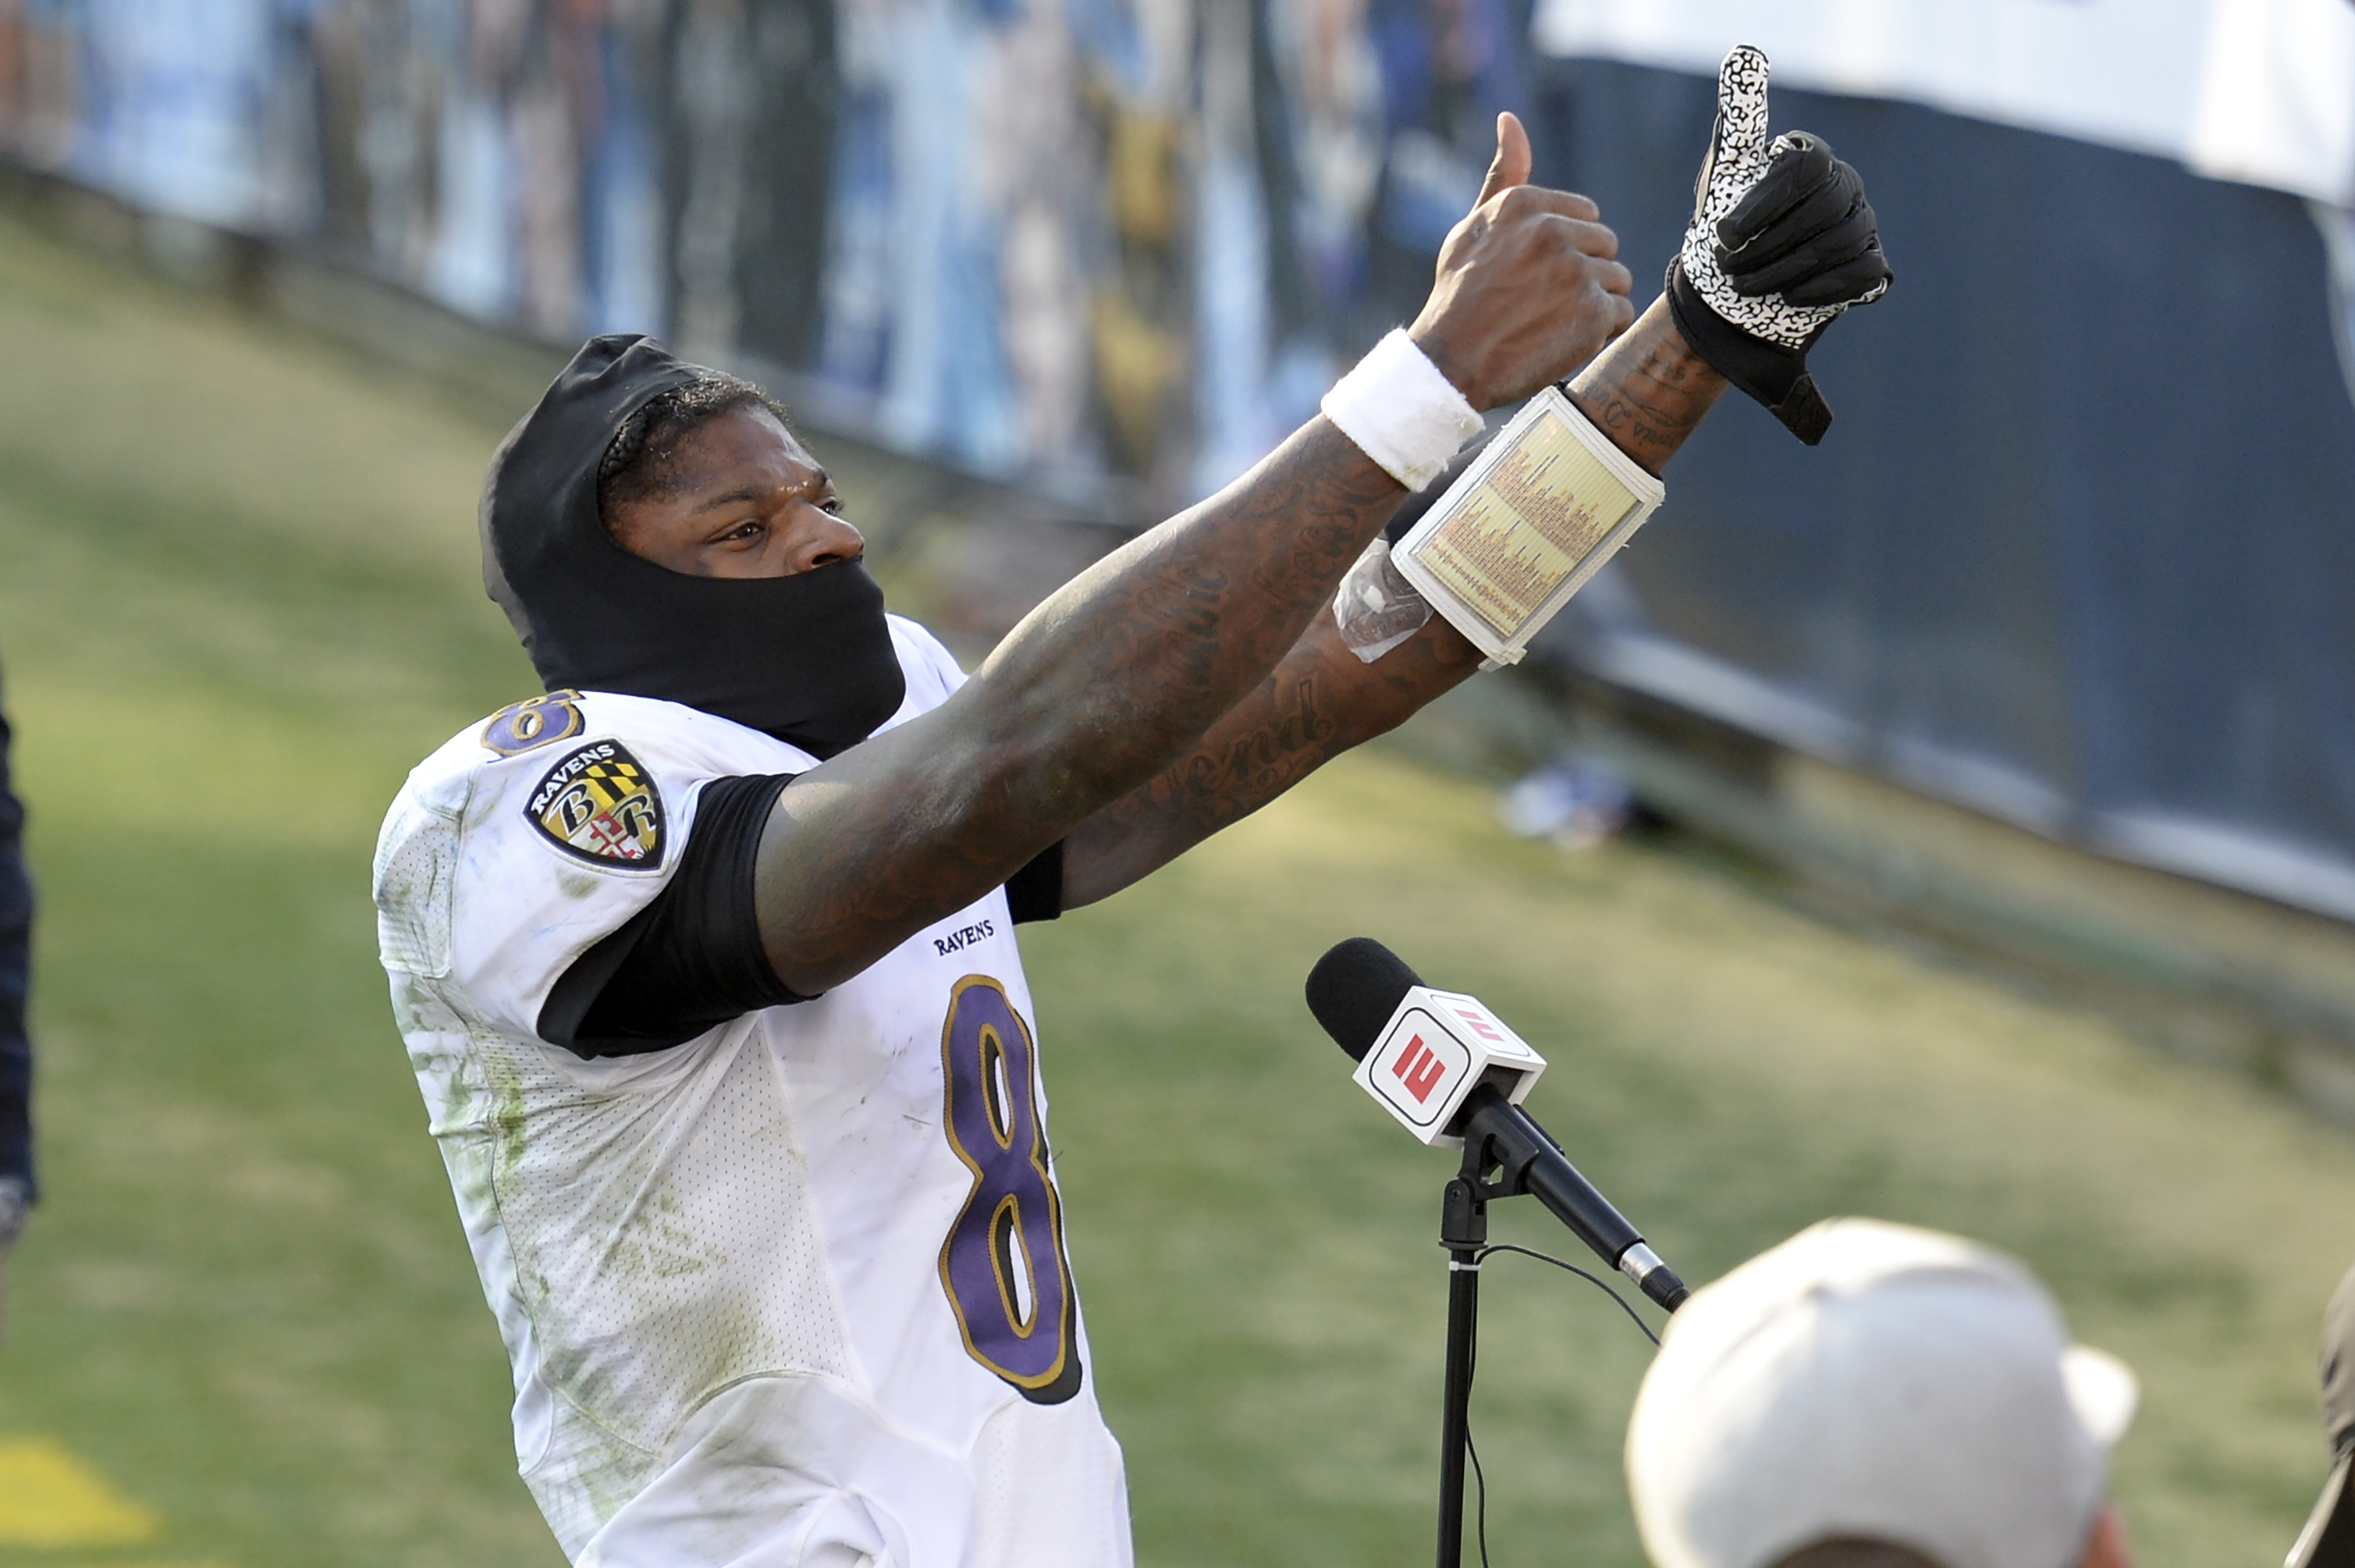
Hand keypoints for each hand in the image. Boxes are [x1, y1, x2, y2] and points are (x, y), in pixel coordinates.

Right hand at [1407, 112, 1634, 410]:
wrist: (1449, 364)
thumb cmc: (1457, 297)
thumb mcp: (1472, 227)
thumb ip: (1502, 176)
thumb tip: (1510, 120)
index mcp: (1523, 204)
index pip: (1585, 215)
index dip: (1567, 249)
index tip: (1536, 275)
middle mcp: (1551, 230)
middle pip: (1604, 245)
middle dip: (1584, 273)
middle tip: (1543, 303)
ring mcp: (1575, 270)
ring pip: (1617, 279)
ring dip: (1593, 304)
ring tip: (1552, 322)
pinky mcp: (1592, 311)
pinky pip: (1621, 314)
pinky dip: (1599, 332)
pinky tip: (1562, 339)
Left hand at [1665, 45, 1891, 442]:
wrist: (1730, 298)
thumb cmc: (1726, 229)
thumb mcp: (1725, 170)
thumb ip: (1739, 113)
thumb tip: (1745, 51)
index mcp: (1812, 157)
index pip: (1804, 169)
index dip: (1762, 206)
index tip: (1725, 234)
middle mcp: (1845, 185)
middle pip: (1822, 209)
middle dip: (1768, 245)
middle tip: (1729, 268)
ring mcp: (1862, 224)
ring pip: (1838, 243)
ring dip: (1782, 271)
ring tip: (1746, 285)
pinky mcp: (1870, 266)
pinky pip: (1860, 273)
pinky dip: (1819, 289)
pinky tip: (1788, 295)